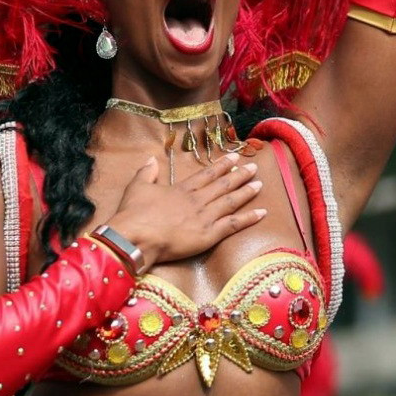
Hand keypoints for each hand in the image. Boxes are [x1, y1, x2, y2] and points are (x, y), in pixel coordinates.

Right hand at [105, 153, 264, 271]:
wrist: (136, 236)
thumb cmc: (134, 213)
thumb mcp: (137, 187)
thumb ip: (147, 172)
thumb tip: (151, 159)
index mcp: (182, 190)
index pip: (206, 175)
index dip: (221, 166)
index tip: (234, 158)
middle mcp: (197, 200)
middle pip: (223, 185)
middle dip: (240, 175)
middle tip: (253, 167)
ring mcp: (204, 217)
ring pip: (231, 202)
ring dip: (246, 192)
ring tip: (260, 184)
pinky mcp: (208, 236)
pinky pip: (233, 225)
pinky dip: (248, 218)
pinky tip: (262, 212)